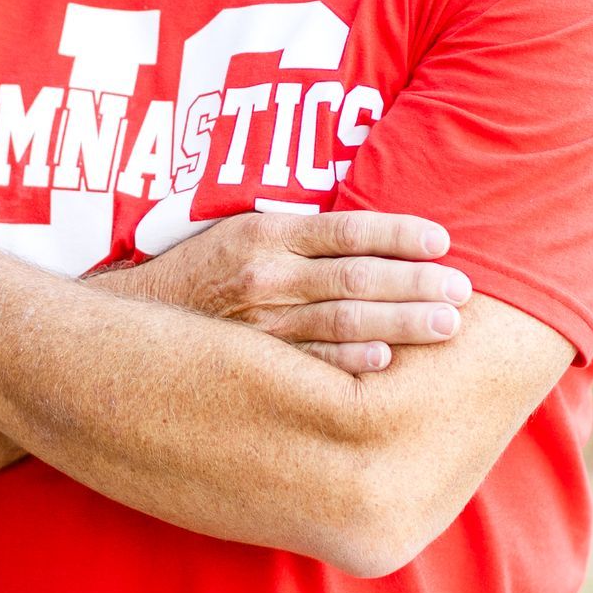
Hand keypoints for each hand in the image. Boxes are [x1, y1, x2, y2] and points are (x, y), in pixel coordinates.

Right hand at [102, 209, 470, 373]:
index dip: (399, 234)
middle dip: (416, 284)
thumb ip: (301, 236)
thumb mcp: (241, 234)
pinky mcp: (254, 362)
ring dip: (402, 322)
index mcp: (266, 233)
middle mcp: (266, 275)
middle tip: (464, 291)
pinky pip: (312, 362)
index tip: (443, 241)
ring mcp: (260, 323)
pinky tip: (388, 360)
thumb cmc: (202, 274)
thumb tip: (375, 235)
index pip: (347, 230)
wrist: (129, 323)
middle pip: (356, 276)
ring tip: (449, 325)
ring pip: (342, 319)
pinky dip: (351, 360)